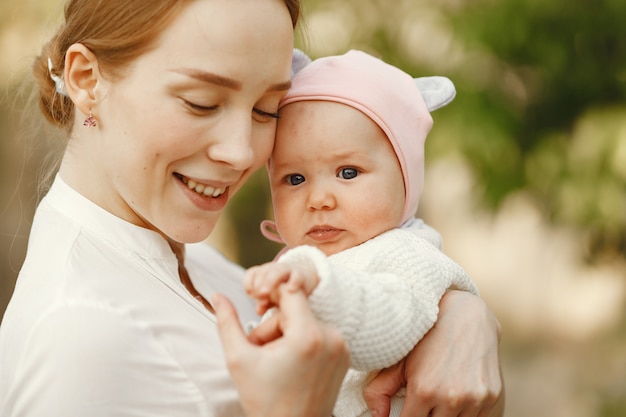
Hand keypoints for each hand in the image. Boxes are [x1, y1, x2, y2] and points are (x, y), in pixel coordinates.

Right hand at [213, 287, 348, 416]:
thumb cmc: (266, 403)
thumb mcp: (239, 359)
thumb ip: (227, 322)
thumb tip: (218, 296)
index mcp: (308, 336)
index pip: (290, 291)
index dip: (270, 294)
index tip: (257, 305)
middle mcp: (331, 338)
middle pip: (295, 310)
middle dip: (274, 326)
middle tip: (260, 351)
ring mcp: (341, 348)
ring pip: (306, 322)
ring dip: (287, 335)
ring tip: (275, 362)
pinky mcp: (344, 356)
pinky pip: (319, 334)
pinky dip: (303, 343)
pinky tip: (292, 365)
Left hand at [244, 262, 319, 314]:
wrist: (303, 278)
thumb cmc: (282, 289)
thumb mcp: (271, 296)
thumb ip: (264, 303)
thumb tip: (259, 311)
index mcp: (263, 273)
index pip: (252, 274)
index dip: (249, 283)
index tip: (251, 294)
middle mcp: (273, 269)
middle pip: (262, 273)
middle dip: (258, 284)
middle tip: (257, 295)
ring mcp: (287, 271)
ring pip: (276, 273)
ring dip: (269, 282)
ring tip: (264, 293)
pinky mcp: (300, 275)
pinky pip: (297, 276)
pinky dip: (293, 282)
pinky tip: (290, 289)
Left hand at [364, 291, 503, 416]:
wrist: (465, 314)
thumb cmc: (427, 337)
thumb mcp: (397, 360)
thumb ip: (379, 391)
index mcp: (424, 390)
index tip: (407, 410)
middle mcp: (451, 397)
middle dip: (426, 416)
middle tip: (422, 403)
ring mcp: (475, 398)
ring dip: (445, 416)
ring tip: (439, 399)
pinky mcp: (492, 396)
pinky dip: (465, 414)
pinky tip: (456, 399)